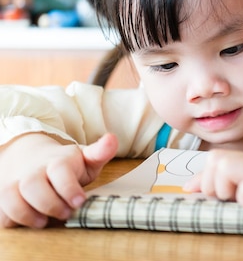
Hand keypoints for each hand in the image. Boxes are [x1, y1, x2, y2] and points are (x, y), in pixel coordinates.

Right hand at [0, 132, 117, 227]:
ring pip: (11, 198)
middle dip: (49, 204)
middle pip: (32, 185)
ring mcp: (15, 182)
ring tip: (44, 222)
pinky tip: (29, 219)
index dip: (68, 188)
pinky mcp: (3, 196)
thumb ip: (99, 153)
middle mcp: (33, 170)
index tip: (79, 201)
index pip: (59, 171)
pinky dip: (11, 219)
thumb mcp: (85, 158)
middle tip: (65, 214)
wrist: (31, 157)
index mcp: (57, 161)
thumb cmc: (66, 165)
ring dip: (27, 214)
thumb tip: (112, 139)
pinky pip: (1, 211)